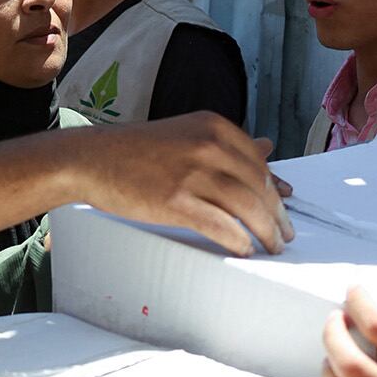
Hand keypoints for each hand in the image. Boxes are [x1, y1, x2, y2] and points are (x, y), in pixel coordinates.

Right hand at [77, 114, 293, 255]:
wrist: (92, 159)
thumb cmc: (137, 151)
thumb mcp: (187, 135)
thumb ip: (227, 144)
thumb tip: (268, 147)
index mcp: (214, 126)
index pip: (259, 162)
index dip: (276, 189)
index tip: (283, 207)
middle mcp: (208, 145)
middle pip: (259, 185)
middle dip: (276, 215)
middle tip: (284, 235)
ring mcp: (192, 172)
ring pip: (246, 206)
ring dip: (265, 231)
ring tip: (271, 247)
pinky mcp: (176, 200)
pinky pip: (220, 225)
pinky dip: (238, 240)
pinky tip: (244, 249)